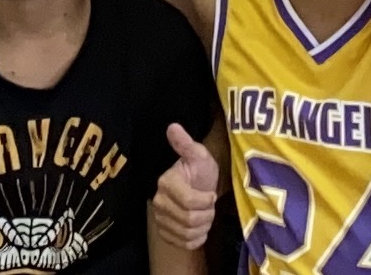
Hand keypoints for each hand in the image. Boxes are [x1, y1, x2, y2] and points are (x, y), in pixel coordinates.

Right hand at [150, 127, 218, 252]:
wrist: (196, 189)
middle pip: (190, 220)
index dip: (206, 201)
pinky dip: (197, 239)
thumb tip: (173, 126)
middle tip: (209, 205)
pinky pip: (184, 244)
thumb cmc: (200, 171)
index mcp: (166, 183)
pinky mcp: (165, 234)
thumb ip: (186, 144)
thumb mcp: (199, 155)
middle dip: (207, 214)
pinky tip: (199, 228)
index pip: (189, 202)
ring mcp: (160, 220)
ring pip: (188, 233)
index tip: (211, 194)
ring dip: (203, 226)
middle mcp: (159, 202)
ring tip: (205, 215)